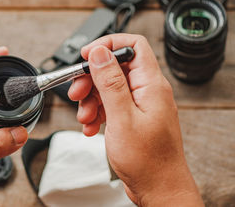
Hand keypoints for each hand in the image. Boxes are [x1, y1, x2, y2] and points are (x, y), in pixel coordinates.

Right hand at [68, 34, 202, 206]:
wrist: (158, 189)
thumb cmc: (148, 161)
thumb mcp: (122, 118)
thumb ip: (110, 82)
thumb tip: (101, 53)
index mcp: (151, 84)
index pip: (133, 45)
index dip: (108, 45)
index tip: (87, 55)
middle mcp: (147, 91)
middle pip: (115, 67)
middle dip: (91, 78)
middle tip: (76, 92)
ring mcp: (140, 105)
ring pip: (109, 87)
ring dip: (91, 100)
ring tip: (85, 117)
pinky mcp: (133, 117)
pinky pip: (110, 105)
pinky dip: (97, 113)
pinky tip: (91, 127)